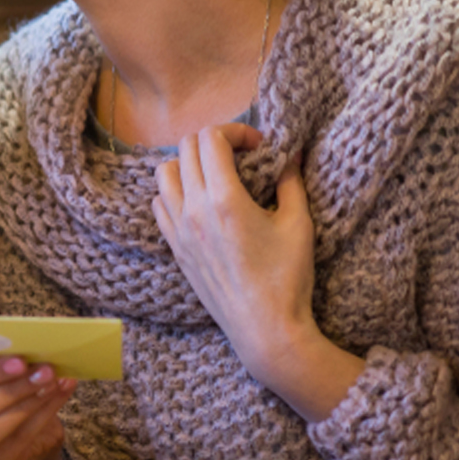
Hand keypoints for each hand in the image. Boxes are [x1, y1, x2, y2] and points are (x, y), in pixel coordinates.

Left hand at [153, 125, 365, 423]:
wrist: (265, 329)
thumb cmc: (287, 278)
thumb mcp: (298, 224)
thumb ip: (291, 181)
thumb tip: (292, 152)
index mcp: (224, 199)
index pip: (211, 138)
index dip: (235, 130)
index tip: (258, 145)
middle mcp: (193, 210)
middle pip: (185, 148)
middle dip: (214, 141)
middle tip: (240, 154)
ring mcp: (178, 230)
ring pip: (164, 173)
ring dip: (189, 163)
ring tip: (216, 174)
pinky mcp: (174, 248)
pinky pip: (160, 204)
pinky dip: (174, 192)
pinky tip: (200, 201)